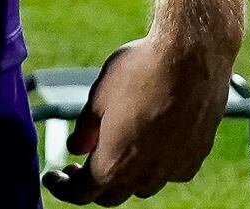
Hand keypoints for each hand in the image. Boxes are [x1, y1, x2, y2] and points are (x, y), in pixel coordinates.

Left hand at [43, 33, 233, 203]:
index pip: (81, 193)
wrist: (192, 54)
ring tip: (115, 149)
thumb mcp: (99, 97)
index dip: (62, 188)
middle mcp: (145, 175)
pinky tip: (150, 142)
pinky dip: (154, 166)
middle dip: (91, 183)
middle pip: (111, 196)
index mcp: (114, 164)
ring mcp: (173, 168)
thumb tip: (76, 148)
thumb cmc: (141, 70)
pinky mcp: (195, 156)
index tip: (53, 177)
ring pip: (141, 186)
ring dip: (124, 176)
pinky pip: (169, 172)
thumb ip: (85, 130)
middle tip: (78, 165)